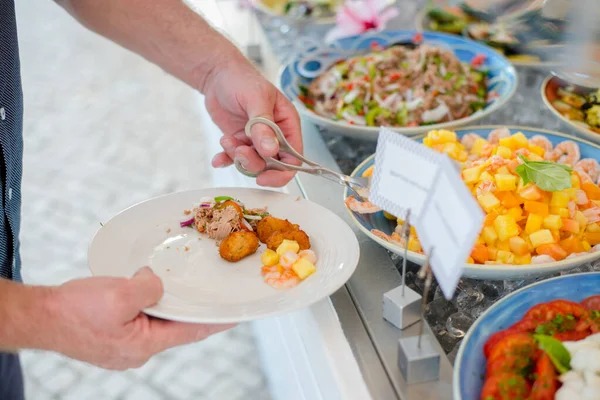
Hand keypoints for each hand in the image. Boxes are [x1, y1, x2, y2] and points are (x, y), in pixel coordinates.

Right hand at [49, 267, 233, 369]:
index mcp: (145, 344)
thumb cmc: (75, 311)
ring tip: (167, 286)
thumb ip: (150, 288)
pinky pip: (138, 321)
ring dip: (162, 304)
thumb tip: (156, 284)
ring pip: (154, 322)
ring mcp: (124, 347)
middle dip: (186, 308)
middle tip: (202, 292)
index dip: (216, 322)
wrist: (38, 317)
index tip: (236, 316)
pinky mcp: (112, 338)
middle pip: (174, 327)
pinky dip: (145, 305)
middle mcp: (138, 351)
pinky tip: (140, 290)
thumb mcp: (121, 294)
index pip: (192, 332)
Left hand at [203, 58, 302, 186]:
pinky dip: (226, 160)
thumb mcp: (256, 100)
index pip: (294, 157)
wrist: (217, 75)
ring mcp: (256, 140)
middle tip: (239, 151)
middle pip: (272, 165)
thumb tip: (270, 151)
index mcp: (287, 125)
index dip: (282, 172)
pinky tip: (218, 159)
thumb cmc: (242, 80)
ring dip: (237, 157)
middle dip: (254, 163)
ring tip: (226, 140)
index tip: (263, 176)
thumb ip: (263, 126)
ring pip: (252, 163)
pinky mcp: (240, 142)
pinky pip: (235, 160)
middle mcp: (275, 136)